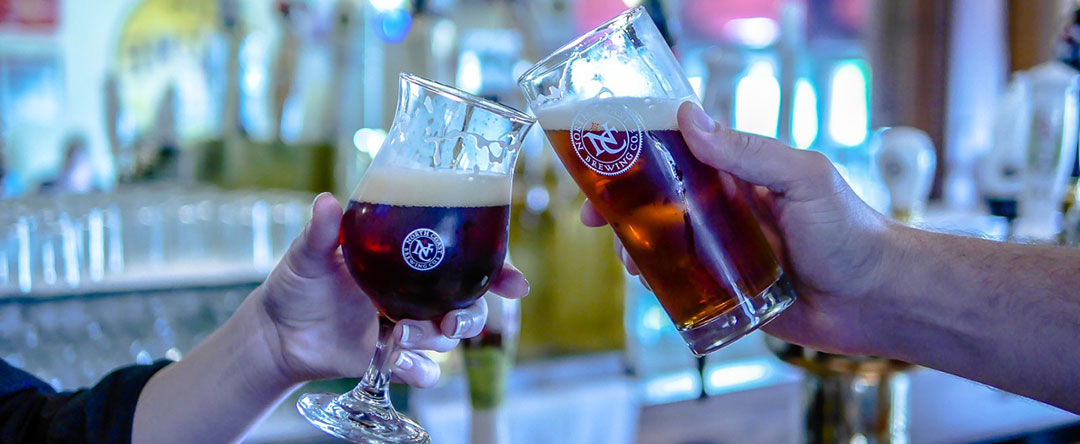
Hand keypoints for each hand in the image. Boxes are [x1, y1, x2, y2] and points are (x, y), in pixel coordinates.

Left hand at [253, 193, 528, 386]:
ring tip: (401, 336)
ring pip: (447, 336)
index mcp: (407, 260)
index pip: (464, 260)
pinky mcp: (393, 358)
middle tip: (449, 320)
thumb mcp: (308, 254)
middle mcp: (416, 292)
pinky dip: (420, 372)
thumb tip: (326, 201)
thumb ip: (322, 231)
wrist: (276, 336)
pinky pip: (423, 371)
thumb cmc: (295, 285)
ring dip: (434, 339)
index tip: (515, 283)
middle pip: (468, 303)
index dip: (497, 270)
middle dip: (470, 314)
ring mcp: (407, 326)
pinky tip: (406, 369)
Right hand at [582, 102, 898, 355]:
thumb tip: (690, 116)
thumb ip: (749, 152)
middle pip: (662, 201)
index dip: (640, 154)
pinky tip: (648, 285)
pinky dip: (660, 285)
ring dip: (636, 247)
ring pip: (666, 245)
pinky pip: (685, 287)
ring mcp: (726, 253)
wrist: (880, 301)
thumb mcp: (802, 179)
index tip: (605, 156)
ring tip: (626, 258)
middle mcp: (729, 211)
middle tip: (596, 217)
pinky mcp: (729, 293)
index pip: (681, 154)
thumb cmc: (852, 232)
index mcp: (743, 176)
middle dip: (623, 206)